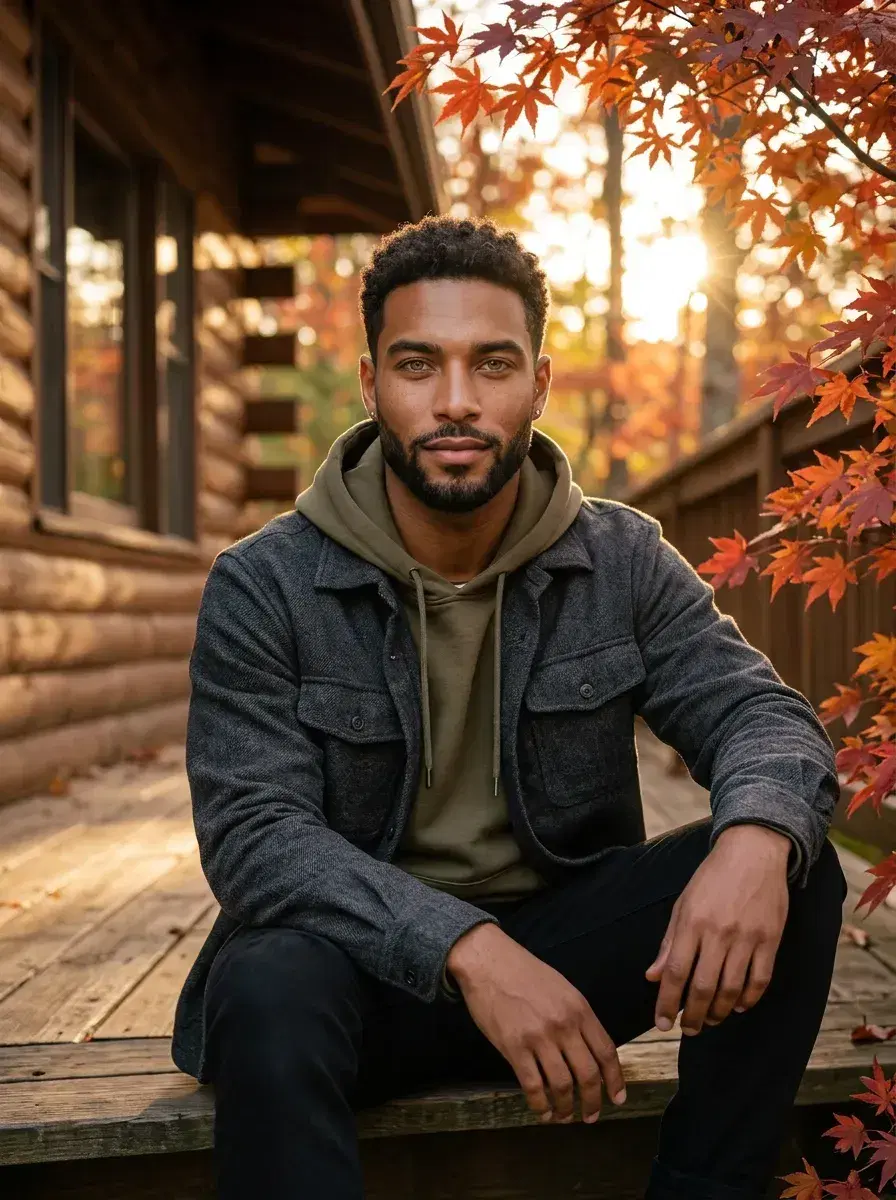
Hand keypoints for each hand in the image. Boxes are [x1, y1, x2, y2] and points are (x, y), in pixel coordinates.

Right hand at [447, 923, 626, 1124]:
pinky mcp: (514, 1047)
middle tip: (590, 1116)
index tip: (617, 1097)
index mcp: (579, 1009)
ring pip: (562, 1085)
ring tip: (564, 1117)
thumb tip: (589, 1050)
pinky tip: (542, 1112)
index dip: (615, 1080)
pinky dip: (540, 1105)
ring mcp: (539, 1037)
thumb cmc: (524, 972)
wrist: (489, 961)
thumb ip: (577, 1017)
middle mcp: (564, 1025)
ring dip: (566, 1108)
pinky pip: (533, 1086)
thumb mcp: (562, 988)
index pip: (606, 1052)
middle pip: (588, 1074)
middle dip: (592, 1101)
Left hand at [645, 824, 790, 1035]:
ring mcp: (747, 937)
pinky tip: (737, 1006)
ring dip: (718, 1012)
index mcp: (691, 922)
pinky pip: (759, 980)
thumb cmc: (713, 878)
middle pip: (702, 987)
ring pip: (731, 989)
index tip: (662, 1023)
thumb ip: (669, 942)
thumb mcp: (683, 904)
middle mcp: (718, 932)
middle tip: (688, 1030)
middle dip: (693, 1016)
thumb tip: (652, 976)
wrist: (753, 852)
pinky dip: (748, 999)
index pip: (674, 972)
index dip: (666, 1002)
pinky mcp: (770, 939)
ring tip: (709, 1020)